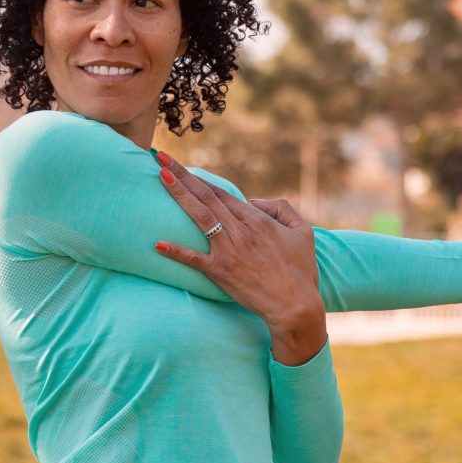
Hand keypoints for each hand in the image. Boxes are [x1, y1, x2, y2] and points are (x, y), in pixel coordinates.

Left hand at [151, 151, 326, 365]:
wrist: (295, 305)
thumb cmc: (301, 270)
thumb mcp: (303, 232)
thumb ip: (282, 208)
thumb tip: (253, 201)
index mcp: (258, 220)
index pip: (222, 193)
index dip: (199, 178)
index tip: (181, 165)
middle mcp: (240, 231)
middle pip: (206, 197)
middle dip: (182, 176)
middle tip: (160, 157)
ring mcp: (229, 251)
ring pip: (199, 217)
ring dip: (179, 196)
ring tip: (160, 177)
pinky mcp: (221, 272)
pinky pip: (195, 260)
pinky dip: (177, 252)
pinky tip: (158, 244)